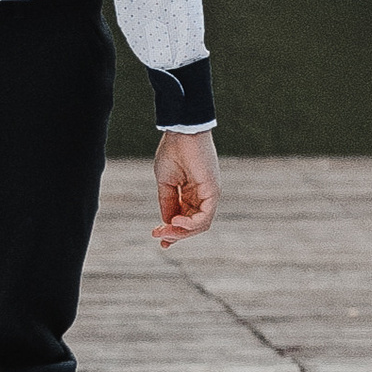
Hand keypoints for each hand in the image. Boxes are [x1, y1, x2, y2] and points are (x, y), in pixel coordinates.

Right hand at [152, 130, 218, 247]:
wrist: (181, 132)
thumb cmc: (172, 151)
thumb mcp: (165, 183)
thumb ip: (167, 203)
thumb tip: (166, 223)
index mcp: (192, 193)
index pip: (186, 219)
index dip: (173, 231)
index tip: (158, 239)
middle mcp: (203, 196)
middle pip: (193, 225)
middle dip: (175, 234)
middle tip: (158, 235)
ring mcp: (210, 194)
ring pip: (199, 225)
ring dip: (181, 232)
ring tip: (164, 230)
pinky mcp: (213, 192)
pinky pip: (204, 217)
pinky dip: (190, 224)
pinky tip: (175, 221)